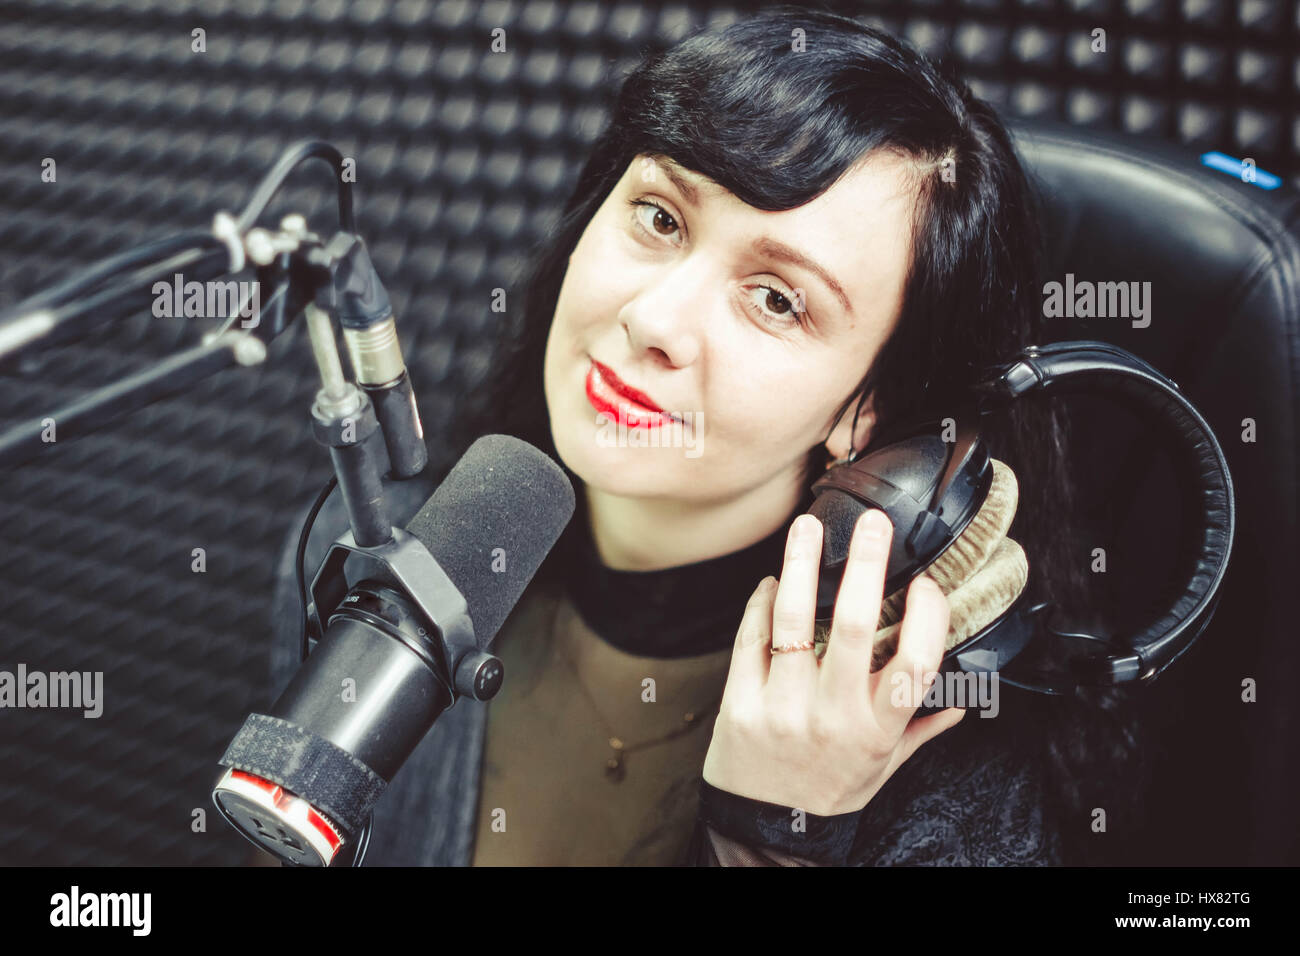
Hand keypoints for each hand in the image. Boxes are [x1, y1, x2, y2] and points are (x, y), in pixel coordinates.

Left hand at [702, 509, 964, 816]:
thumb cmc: (830, 790)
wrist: (765, 828)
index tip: (927, 583)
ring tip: (809, 525)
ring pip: (794, 620)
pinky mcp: (741, 702)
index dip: (928, 619)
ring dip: (802, 565)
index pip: (916, 666)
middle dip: (868, 566)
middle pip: (857, 628)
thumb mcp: (884, 767)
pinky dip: (762, 602)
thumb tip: (960, 701)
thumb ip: (919, 728)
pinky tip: (772, 580)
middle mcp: (833, 715)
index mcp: (877, 728)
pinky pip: (750, 638)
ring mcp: (783, 707)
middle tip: (875, 524)